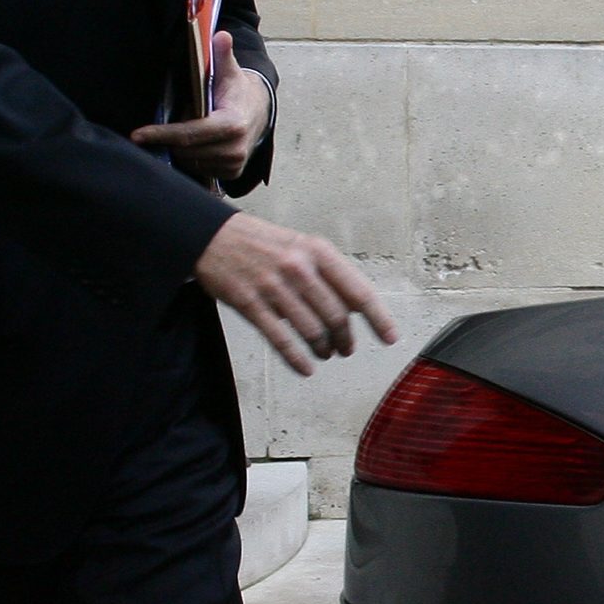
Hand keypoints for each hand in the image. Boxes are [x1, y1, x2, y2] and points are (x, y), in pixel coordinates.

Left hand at [133, 33, 268, 182]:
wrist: (260, 112)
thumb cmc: (238, 91)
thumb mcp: (230, 71)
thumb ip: (222, 55)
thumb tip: (220, 35)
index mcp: (232, 125)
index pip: (189, 134)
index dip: (161, 134)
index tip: (137, 135)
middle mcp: (234, 149)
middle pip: (185, 150)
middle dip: (170, 139)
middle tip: (167, 123)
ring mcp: (233, 164)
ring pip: (190, 160)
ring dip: (180, 148)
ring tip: (188, 128)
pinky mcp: (231, 173)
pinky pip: (199, 168)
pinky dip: (191, 156)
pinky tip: (195, 143)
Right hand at [195, 212, 397, 375]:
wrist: (213, 236)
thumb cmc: (263, 244)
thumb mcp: (302, 247)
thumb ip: (330, 274)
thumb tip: (359, 306)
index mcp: (317, 251)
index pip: (358, 291)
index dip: (378, 318)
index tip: (390, 337)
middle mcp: (298, 267)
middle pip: (337, 316)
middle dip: (346, 340)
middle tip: (346, 349)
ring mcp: (272, 286)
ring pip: (311, 330)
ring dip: (323, 349)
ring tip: (325, 353)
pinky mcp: (249, 304)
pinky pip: (280, 339)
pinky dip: (296, 359)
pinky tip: (305, 368)